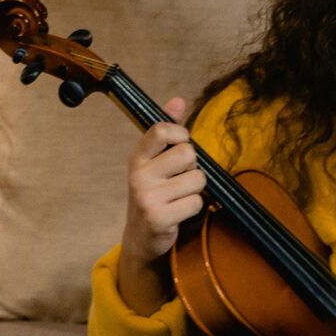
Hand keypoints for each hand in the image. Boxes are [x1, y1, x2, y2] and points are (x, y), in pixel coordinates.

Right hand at [118, 96, 200, 309]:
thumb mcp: (155, 161)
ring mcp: (147, 198)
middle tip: (179, 180)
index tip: (180, 144)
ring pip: (197, 179)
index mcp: (137, 158)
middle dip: (192, 167)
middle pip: (188, 154)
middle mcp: (138, 176)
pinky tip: (179, 212)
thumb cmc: (154, 192)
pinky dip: (194, 207)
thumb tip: (178, 100)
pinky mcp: (160, 218)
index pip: (162, 130)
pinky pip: (196, 202)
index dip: (181, 135)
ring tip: (178, 197)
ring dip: (194, 189)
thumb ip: (167, 131)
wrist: (141, 236)